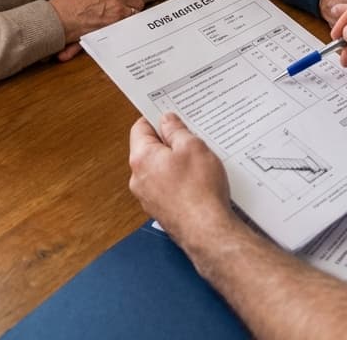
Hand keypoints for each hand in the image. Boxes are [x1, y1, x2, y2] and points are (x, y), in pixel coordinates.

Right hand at [49, 0, 143, 58]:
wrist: (59, 19)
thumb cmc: (65, 3)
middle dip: (134, 1)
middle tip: (131, 7)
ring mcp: (117, 7)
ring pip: (137, 8)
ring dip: (133, 12)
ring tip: (128, 17)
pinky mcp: (115, 22)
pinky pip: (131, 20)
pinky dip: (129, 22)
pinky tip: (125, 25)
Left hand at [129, 113, 235, 249]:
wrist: (208, 232)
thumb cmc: (199, 189)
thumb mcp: (192, 146)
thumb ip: (176, 130)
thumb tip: (167, 120)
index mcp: (141, 158)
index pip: (140, 128)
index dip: (155, 118)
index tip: (170, 113)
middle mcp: (139, 178)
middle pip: (150, 148)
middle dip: (169, 140)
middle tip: (190, 136)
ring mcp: (148, 197)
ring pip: (159, 168)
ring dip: (175, 161)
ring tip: (198, 159)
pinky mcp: (161, 210)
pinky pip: (166, 185)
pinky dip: (179, 179)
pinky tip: (197, 180)